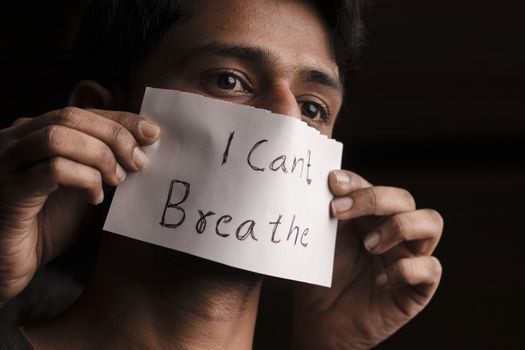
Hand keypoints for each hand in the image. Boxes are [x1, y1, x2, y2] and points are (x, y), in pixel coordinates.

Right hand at [0, 107, 159, 302]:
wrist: (8, 265)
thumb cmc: (47, 225)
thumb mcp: (82, 185)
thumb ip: (100, 161)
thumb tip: (140, 142)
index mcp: (32, 134)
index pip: (80, 112)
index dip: (119, 118)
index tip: (152, 133)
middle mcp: (13, 142)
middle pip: (70, 117)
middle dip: (114, 135)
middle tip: (139, 161)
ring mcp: (6, 164)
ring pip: (58, 138)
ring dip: (100, 157)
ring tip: (117, 180)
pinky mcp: (8, 192)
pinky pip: (52, 170)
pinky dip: (84, 180)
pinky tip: (94, 198)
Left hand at [293, 170, 442, 348]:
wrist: (321, 323)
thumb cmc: (323, 278)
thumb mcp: (324, 240)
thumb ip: (331, 212)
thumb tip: (329, 179)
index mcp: (371, 218)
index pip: (375, 187)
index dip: (357, 183)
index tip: (331, 184)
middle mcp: (395, 233)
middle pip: (405, 198)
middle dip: (374, 199)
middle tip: (340, 212)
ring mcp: (409, 257)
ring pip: (432, 222)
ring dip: (400, 226)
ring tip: (369, 246)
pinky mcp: (418, 288)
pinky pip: (431, 268)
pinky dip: (406, 269)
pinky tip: (379, 280)